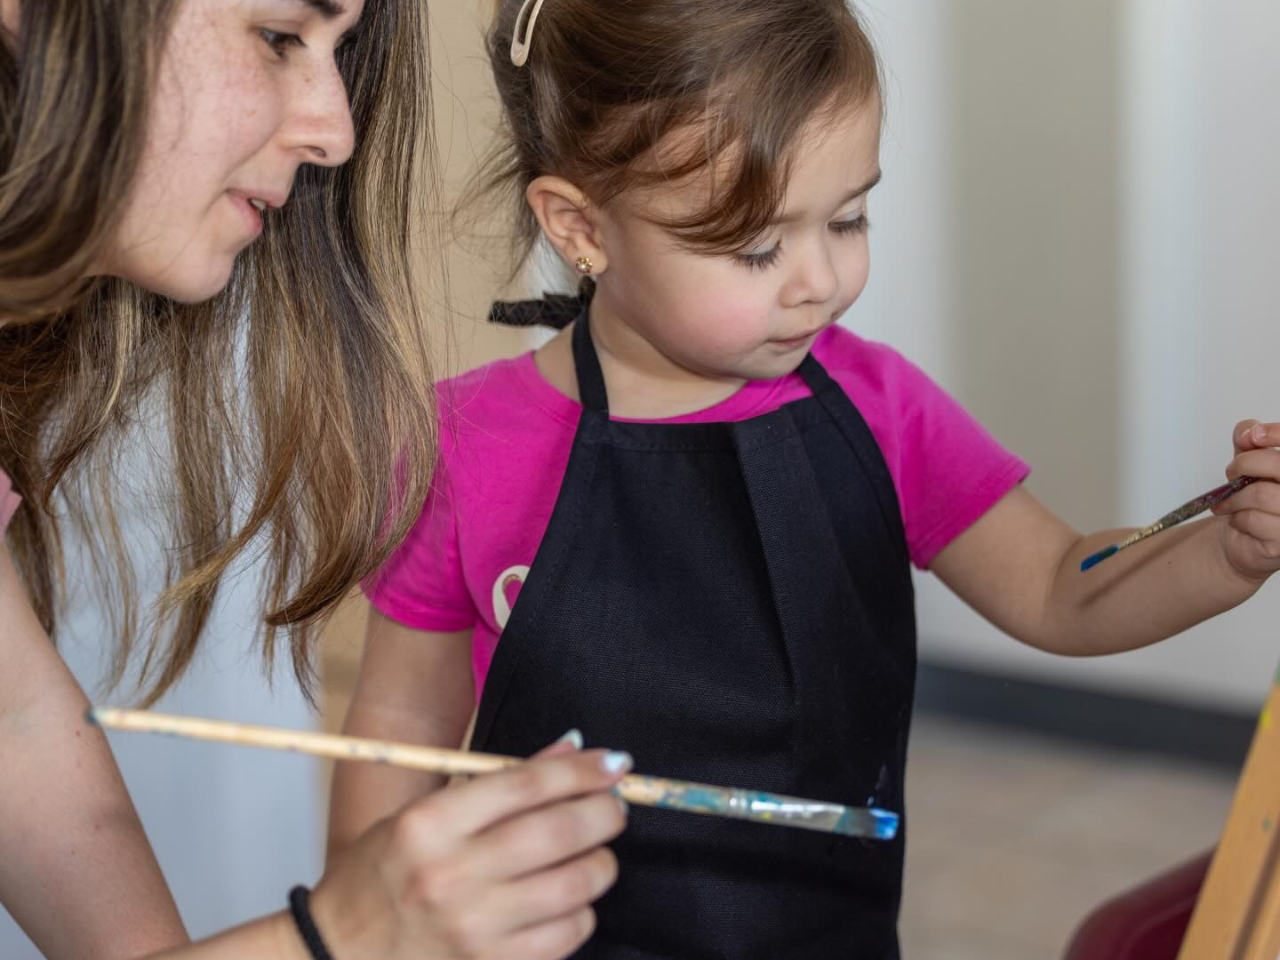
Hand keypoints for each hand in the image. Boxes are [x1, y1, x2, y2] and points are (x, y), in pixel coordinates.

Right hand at [308, 738, 630, 959]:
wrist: (337, 954)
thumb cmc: (383, 876)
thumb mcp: (427, 814)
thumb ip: (502, 783)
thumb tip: (573, 748)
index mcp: (429, 824)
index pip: (526, 784)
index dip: (581, 771)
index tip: (613, 763)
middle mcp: (450, 874)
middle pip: (558, 832)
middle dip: (603, 813)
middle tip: (614, 806)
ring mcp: (472, 927)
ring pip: (574, 885)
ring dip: (600, 864)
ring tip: (595, 854)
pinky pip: (566, 935)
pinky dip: (581, 912)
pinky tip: (569, 899)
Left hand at [1212, 420, 1279, 581]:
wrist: (1242, 537)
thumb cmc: (1251, 495)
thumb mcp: (1248, 462)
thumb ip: (1249, 441)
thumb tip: (1250, 432)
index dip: (1278, 434)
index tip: (1254, 435)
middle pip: (1278, 465)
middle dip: (1245, 464)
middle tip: (1230, 473)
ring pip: (1261, 494)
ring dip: (1234, 498)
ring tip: (1226, 503)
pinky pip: (1255, 519)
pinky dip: (1238, 519)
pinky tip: (1239, 521)